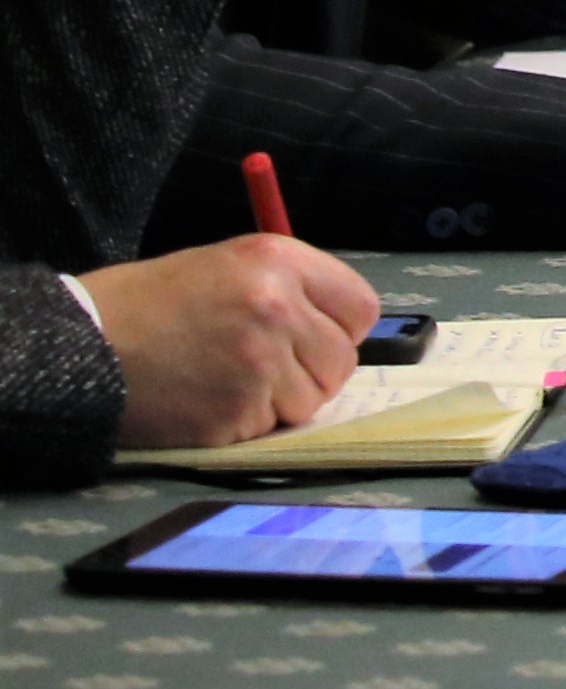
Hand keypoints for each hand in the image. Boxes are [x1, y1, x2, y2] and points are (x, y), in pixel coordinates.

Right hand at [87, 234, 376, 444]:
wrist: (82, 343)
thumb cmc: (149, 304)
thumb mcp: (225, 267)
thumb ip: (290, 289)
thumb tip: (340, 326)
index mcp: (279, 261)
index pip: (360, 307)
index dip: (341, 328)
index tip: (320, 337)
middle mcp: (278, 308)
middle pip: (343, 359)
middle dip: (314, 371)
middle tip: (270, 369)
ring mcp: (259, 363)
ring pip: (312, 400)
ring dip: (281, 401)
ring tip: (228, 381)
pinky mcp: (235, 413)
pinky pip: (269, 427)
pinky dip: (245, 424)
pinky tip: (207, 402)